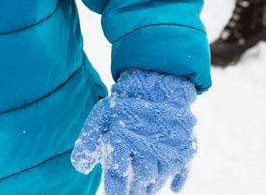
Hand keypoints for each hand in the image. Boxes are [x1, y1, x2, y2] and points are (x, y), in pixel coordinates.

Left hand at [70, 70, 197, 194]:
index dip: (114, 192)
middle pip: (138, 181)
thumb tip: (80, 167)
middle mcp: (146, 148)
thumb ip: (89, 142)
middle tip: (130, 193)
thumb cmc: (126, 101)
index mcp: (123, 139)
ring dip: (150, 186)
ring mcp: (168, 149)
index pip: (116, 176)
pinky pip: (182, 172)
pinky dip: (177, 181)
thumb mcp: (101, 116)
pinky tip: (172, 188)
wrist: (159, 81)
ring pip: (158, 179)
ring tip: (144, 190)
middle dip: (133, 191)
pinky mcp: (185, 147)